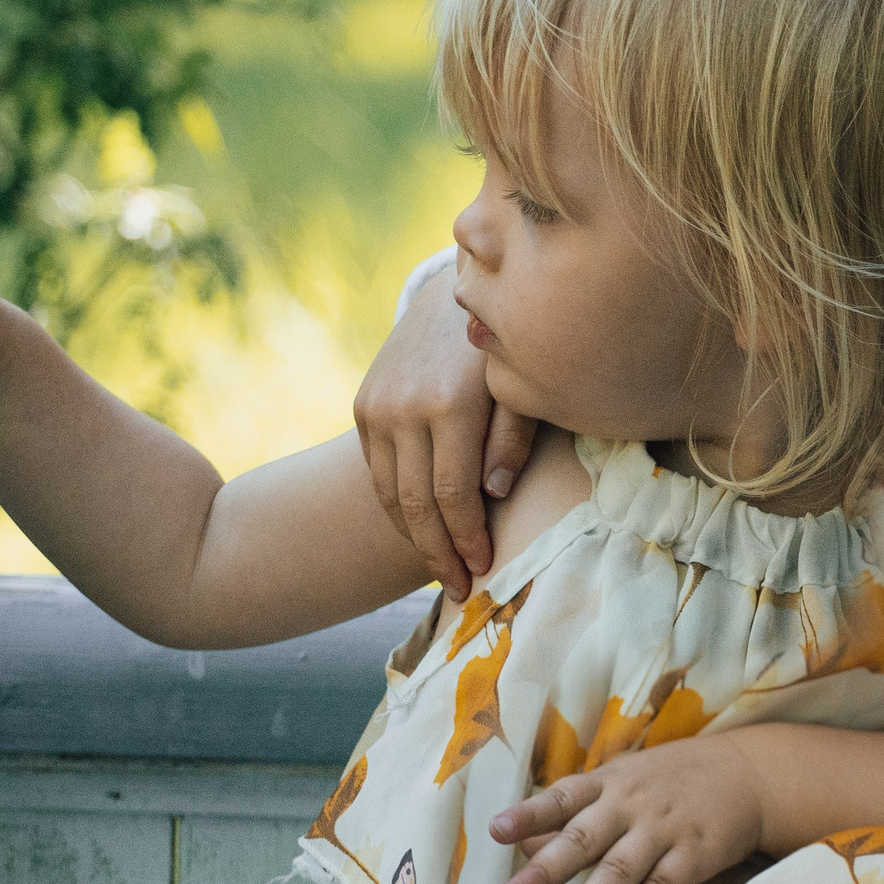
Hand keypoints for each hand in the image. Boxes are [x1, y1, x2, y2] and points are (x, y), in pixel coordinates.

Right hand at [355, 267, 538, 600]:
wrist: (455, 293)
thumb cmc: (506, 346)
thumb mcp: (520, 385)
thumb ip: (512, 438)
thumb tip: (496, 497)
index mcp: (448, 402)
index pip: (452, 494)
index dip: (467, 538)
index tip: (484, 568)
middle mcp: (404, 405)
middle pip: (415, 502)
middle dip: (439, 552)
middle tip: (460, 589)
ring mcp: (377, 405)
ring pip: (389, 492)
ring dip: (414, 537)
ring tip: (441, 569)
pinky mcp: (364, 404)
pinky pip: (376, 471)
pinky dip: (396, 506)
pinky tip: (421, 529)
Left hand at [491, 737, 763, 883]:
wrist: (744, 772)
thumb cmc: (666, 781)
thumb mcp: (618, 783)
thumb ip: (572, 815)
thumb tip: (522, 843)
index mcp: (606, 784)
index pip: (561, 798)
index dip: (529, 814)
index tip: (495, 831)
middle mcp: (630, 805)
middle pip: (583, 839)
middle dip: (545, 871)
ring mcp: (663, 829)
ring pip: (620, 870)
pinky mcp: (695, 854)